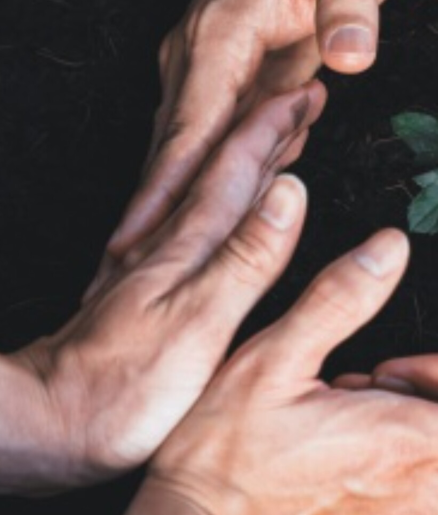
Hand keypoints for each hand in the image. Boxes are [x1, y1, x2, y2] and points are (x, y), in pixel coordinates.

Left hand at [2, 84, 323, 491]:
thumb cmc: (127, 386)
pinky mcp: (146, 285)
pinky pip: (192, 220)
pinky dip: (217, 197)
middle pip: (224, 166)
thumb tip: (289, 191)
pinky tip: (223, 202)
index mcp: (190, 244)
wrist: (53, 421)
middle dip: (264, 124)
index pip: (240, 167)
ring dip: (243, 153)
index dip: (275, 126)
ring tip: (270, 131)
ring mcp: (155, 261)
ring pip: (207, 187)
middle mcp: (170, 241)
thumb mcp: (202, 321)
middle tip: (297, 94)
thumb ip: (249, 255)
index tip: (306, 92)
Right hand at [105, 0, 394, 259]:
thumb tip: (352, 56)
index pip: (189, 127)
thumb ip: (352, 4)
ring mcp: (201, 72)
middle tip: (149, 282)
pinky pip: (217, 143)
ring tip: (185, 266)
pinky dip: (224, 180)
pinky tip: (236, 216)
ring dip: (195, 205)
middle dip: (165, 216)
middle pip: (179, 152)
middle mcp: (197, 59)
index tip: (135, 243)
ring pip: (194, 153)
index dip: (165, 188)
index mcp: (220, 35)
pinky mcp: (218, 83)